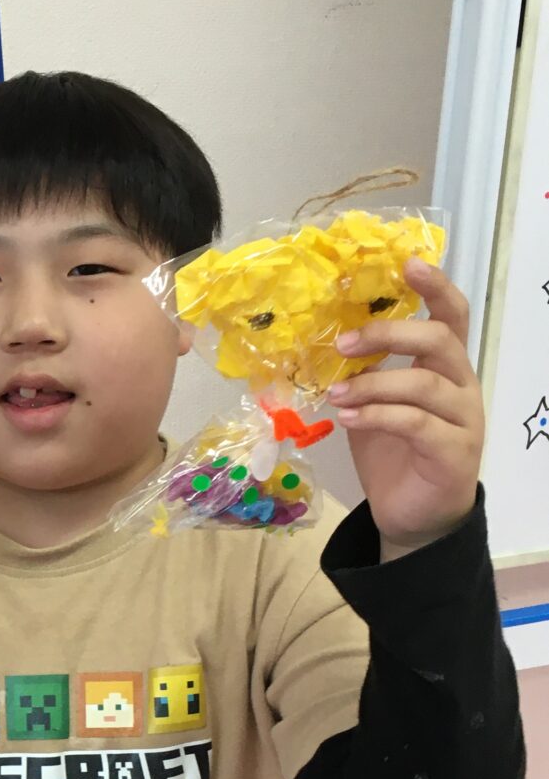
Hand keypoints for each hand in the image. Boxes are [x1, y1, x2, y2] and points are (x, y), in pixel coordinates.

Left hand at [330, 258, 482, 551]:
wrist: (413, 515)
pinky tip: (349, 418)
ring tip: (336, 393)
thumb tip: (317, 341)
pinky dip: (378, 416)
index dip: (434, 286)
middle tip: (344, 343)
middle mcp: (461, 386)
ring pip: (424, 384)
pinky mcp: (453, 452)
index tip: (406, 263)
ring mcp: (462, 419)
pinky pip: (417, 424)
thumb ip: (360, 373)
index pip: (451, 315)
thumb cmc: (393, 453)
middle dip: (389, 334)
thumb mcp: (371, 404)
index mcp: (445, 366)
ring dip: (373, 383)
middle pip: (440, 340)